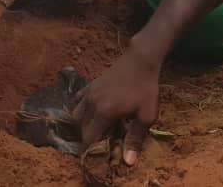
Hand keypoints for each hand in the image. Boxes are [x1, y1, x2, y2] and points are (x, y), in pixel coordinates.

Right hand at [72, 40, 161, 166]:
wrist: (140, 61)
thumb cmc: (145, 89)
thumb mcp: (146, 116)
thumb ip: (135, 138)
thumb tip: (128, 162)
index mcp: (104, 113)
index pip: (88, 137)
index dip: (89, 150)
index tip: (94, 158)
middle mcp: (91, 103)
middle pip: (80, 128)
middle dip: (85, 140)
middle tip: (95, 147)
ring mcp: (88, 93)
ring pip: (75, 115)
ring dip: (80, 126)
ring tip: (92, 133)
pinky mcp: (90, 85)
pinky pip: (76, 101)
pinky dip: (77, 110)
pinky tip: (86, 114)